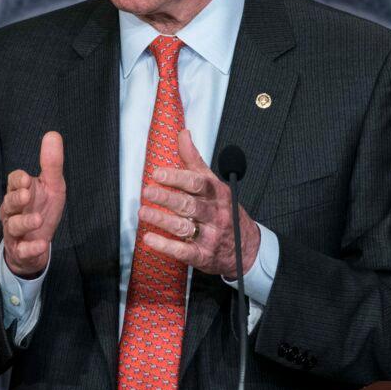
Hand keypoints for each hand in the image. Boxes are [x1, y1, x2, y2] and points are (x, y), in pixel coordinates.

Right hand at [0, 131, 65, 277]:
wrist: (37, 245)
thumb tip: (53, 134)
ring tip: (38, 219)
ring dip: (24, 222)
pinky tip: (41, 244)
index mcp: (19, 192)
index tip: (27, 179)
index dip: (18, 181)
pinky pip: (22, 250)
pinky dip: (31, 248)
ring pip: (13, 226)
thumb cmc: (42, 209)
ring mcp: (15, 232)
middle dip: (16, 199)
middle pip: (9, 203)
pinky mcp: (20, 250)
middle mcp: (13, 211)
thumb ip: (51, 163)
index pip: (13, 182)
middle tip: (26, 195)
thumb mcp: (52, 186)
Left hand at [139, 129, 260, 278]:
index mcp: (217, 194)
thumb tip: (183, 134)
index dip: (177, 178)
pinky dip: (165, 246)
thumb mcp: (215, 183)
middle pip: (189, 205)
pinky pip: (183, 251)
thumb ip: (195, 160)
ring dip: (162, 220)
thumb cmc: (226, 211)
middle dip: (167, 198)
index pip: (197, 184)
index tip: (158, 174)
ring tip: (143, 212)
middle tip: (147, 191)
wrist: (247, 248)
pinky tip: (150, 238)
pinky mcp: (203, 255)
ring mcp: (209, 236)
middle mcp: (214, 214)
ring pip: (184, 227)